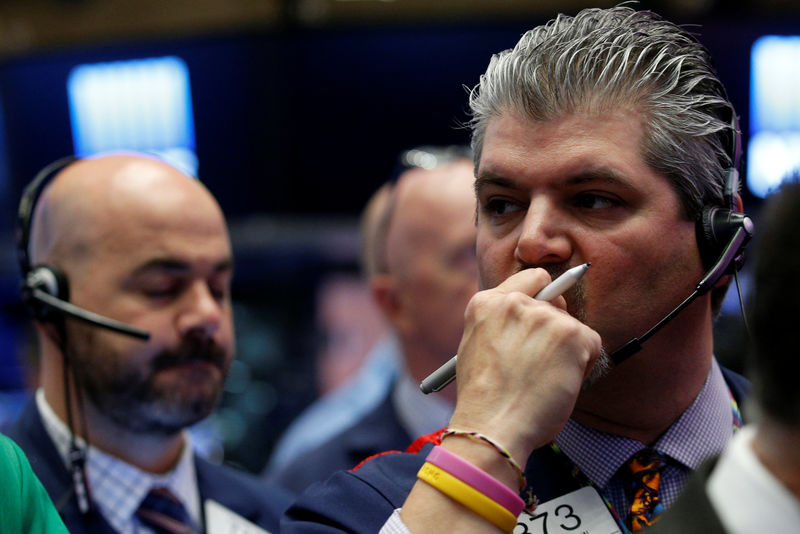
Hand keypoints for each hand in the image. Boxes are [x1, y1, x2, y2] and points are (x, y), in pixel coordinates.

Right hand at [449, 267, 602, 462]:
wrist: (492, 425)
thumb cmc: (485, 400)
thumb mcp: (477, 348)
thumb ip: (502, 326)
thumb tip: (535, 323)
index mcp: (486, 303)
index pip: (530, 280)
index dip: (541, 299)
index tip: (545, 318)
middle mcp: (514, 301)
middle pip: (555, 303)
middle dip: (554, 330)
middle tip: (541, 363)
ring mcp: (543, 315)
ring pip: (573, 326)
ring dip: (568, 351)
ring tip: (544, 380)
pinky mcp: (570, 333)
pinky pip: (592, 343)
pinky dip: (584, 365)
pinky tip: (560, 383)